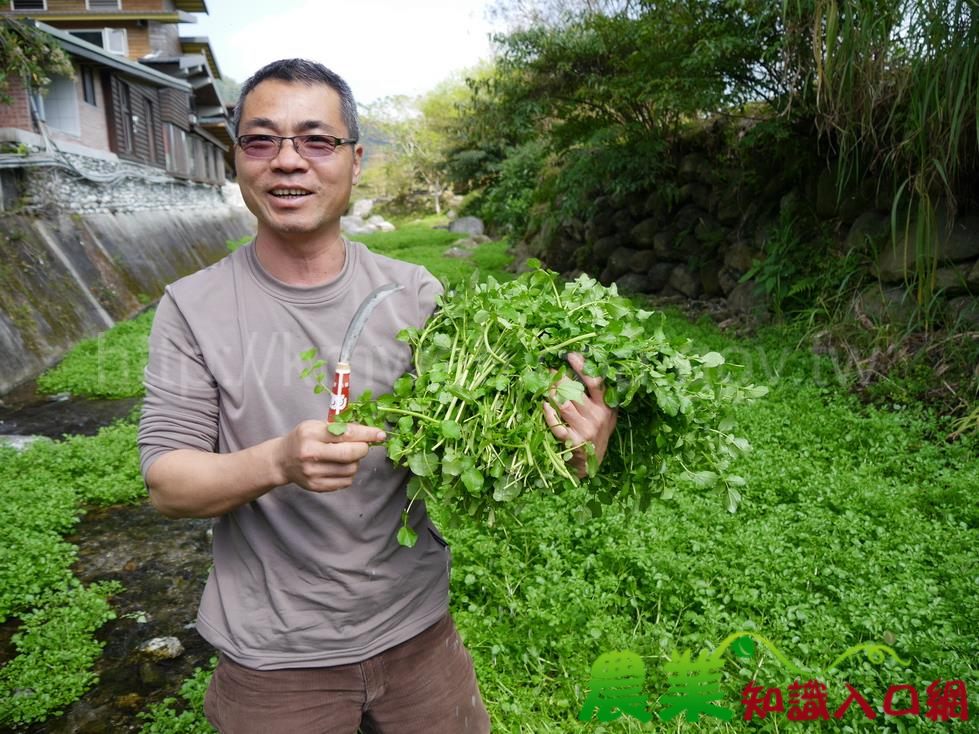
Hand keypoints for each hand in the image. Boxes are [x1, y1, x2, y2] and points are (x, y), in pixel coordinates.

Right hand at [276, 420, 385, 491]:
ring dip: (355, 461)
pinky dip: (348, 473)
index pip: (345, 434)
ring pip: (351, 469)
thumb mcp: (315, 425)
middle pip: (351, 454)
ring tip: (346, 456)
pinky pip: (345, 481)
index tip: (380, 435)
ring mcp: (313, 473)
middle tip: (362, 445)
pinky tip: (339, 466)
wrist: (282, 460)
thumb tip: (368, 433)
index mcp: (311, 434)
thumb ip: (339, 427)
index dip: (367, 434)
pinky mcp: (317, 486)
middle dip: (363, 448)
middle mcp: (311, 454)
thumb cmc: (303, 439)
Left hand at [542, 352, 617, 478]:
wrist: (591, 464)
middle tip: (548, 371)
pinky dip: (549, 414)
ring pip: (565, 405)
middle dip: (559, 379)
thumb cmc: (596, 433)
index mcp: (606, 407)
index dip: (583, 367)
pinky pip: (557, 425)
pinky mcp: (573, 442)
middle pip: (576, 391)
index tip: (569, 355)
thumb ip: (599, 396)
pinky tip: (545, 406)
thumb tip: (583, 369)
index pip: (596, 382)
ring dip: (552, 394)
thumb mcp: (605, 414)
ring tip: (546, 387)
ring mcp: (585, 430)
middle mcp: (598, 417)